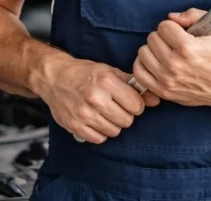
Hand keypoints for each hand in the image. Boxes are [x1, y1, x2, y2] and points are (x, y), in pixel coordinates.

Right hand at [34, 57, 154, 143]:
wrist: (55, 78)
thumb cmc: (85, 73)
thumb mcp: (111, 72)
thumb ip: (134, 86)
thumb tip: (155, 99)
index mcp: (106, 81)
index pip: (136, 105)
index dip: (136, 104)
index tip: (130, 101)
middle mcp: (95, 98)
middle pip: (127, 120)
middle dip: (126, 115)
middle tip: (117, 108)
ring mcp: (83, 113)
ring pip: (114, 131)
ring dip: (114, 124)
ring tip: (106, 114)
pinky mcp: (74, 125)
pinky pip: (98, 139)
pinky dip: (100, 133)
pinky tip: (97, 121)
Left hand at [131, 8, 210, 107]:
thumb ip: (194, 15)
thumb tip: (171, 17)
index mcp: (187, 47)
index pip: (163, 26)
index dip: (172, 26)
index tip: (179, 32)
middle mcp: (174, 64)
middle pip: (152, 38)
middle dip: (163, 37)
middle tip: (173, 42)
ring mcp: (167, 79)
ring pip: (143, 53)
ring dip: (153, 50)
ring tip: (165, 52)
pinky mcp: (163, 91)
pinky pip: (139, 72)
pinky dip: (144, 64)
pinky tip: (155, 62)